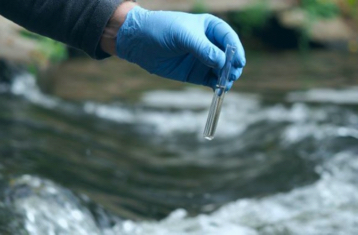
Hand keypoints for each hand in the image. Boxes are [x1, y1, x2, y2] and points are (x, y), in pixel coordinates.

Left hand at [116, 7, 245, 89]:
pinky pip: (211, 80)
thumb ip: (203, 48)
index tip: (238, 62)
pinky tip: (218, 89)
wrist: (139, 43)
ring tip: (225, 84)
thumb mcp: (183, 35)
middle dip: (232, 66)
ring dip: (226, 78)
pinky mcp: (196, 73)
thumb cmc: (161, 30)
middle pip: (229, 56)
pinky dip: (216, 85)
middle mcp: (209, 44)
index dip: (236, 50)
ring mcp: (203, 60)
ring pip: (222, 70)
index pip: (229, 38)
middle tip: (232, 75)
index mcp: (210, 27)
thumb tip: (222, 62)